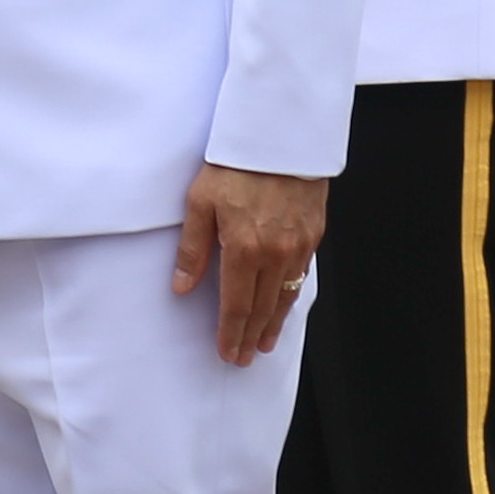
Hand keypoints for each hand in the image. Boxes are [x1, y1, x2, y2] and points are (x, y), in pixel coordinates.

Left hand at [170, 161, 326, 363]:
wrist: (281, 135)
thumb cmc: (236, 163)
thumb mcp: (200, 201)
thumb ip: (193, 249)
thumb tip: (182, 287)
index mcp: (244, 249)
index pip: (237, 306)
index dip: (231, 334)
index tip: (228, 353)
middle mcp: (275, 254)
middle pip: (263, 309)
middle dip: (252, 337)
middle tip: (246, 358)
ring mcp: (298, 245)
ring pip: (286, 296)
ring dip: (275, 323)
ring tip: (266, 342)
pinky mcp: (313, 233)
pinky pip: (302, 275)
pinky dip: (291, 296)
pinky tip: (284, 304)